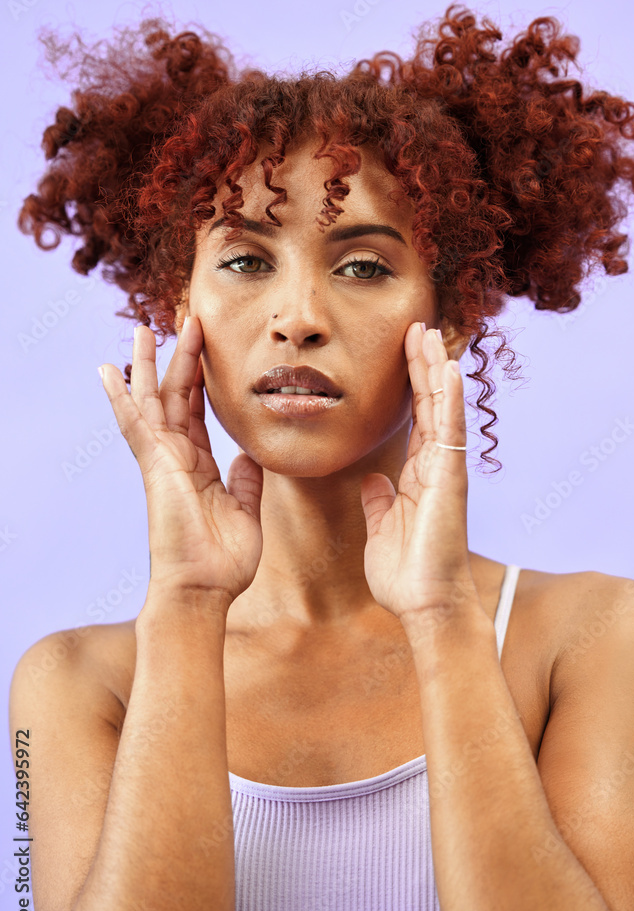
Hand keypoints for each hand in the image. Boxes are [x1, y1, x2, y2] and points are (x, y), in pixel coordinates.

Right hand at [98, 316, 263, 603]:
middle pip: (174, 398)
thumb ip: (245, 482)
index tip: (203, 348)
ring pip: (153, 402)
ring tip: (143, 328)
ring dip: (149, 365)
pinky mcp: (155, 468)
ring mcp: (162, 462)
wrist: (203, 589)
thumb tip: (248, 457)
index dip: (199, 380)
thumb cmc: (222, 561)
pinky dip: (122, 397)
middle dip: (178, 359)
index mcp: (200, 467)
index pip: (196, 413)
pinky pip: (137, 425)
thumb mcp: (245, 512)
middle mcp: (177, 459)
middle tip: (183, 321)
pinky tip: (109, 371)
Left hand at [360, 323, 487, 627]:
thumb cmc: (407, 573)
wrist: (426, 605)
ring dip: (436, 370)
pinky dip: (449, 400)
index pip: (415, 417)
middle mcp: (436, 466)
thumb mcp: (382, 528)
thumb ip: (379, 501)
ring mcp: (446, 471)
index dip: (410, 383)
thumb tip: (373, 480)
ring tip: (430, 333)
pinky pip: (449, 433)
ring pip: (442, 409)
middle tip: (417, 326)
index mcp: (419, 474)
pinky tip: (448, 370)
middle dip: (423, 364)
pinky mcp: (450, 480)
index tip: (405, 349)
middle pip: (431, 404)